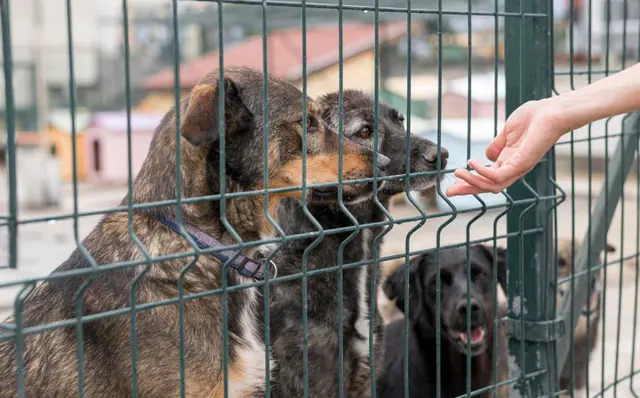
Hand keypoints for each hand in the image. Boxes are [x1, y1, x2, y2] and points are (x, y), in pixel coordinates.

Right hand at [445, 99, 566, 196]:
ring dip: (472, 182)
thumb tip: (486, 155)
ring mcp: (518, 168)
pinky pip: (498, 176)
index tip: (454, 182)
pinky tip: (472, 163)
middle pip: (487, 186)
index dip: (470, 181)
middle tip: (448, 191)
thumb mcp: (507, 132)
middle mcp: (513, 168)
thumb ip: (497, 145)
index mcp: (509, 161)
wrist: (552, 111)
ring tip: (457, 173)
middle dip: (467, 189)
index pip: (487, 177)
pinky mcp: (522, 164)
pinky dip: (483, 172)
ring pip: (491, 185)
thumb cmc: (533, 117)